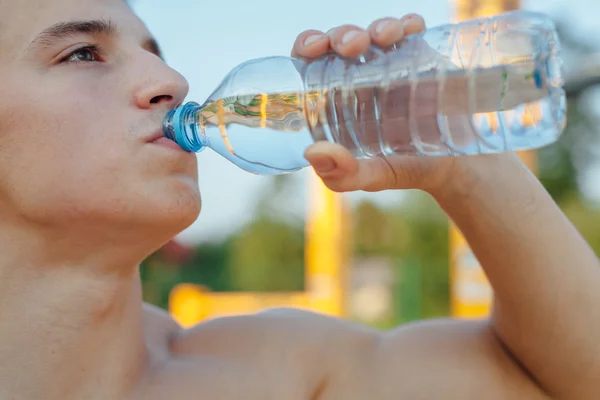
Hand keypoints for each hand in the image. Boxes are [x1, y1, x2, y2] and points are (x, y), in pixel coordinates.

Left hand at [291, 15, 489, 195]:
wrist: (462, 165)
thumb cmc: (411, 170)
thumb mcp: (375, 178)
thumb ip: (343, 175)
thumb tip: (312, 152)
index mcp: (338, 102)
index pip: (311, 66)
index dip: (307, 47)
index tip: (315, 48)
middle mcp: (361, 80)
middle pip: (341, 43)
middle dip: (342, 34)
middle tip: (353, 45)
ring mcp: (392, 67)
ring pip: (374, 32)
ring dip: (375, 26)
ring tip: (384, 36)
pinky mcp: (423, 58)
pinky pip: (411, 31)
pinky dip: (408, 23)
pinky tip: (411, 28)